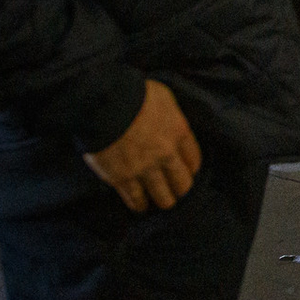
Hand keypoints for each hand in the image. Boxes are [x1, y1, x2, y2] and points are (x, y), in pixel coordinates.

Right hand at [82, 79, 200, 212]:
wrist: (105, 102)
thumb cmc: (133, 92)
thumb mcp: (163, 97)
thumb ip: (171, 116)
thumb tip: (170, 124)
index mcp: (179, 132)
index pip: (194, 160)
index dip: (190, 168)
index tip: (186, 172)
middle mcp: (167, 154)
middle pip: (183, 184)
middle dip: (179, 189)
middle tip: (174, 190)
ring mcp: (145, 169)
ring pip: (163, 197)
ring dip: (162, 200)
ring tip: (159, 201)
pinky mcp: (123, 179)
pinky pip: (136, 199)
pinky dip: (139, 205)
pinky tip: (140, 206)